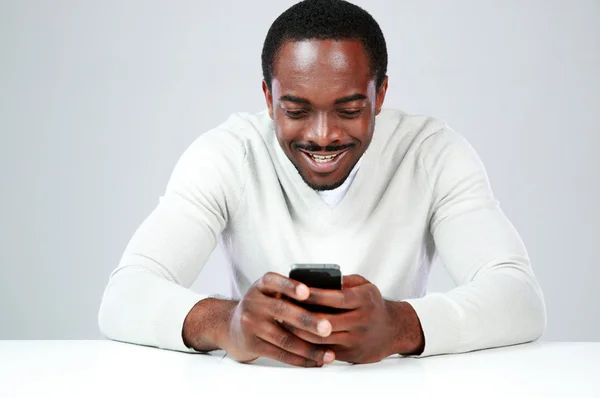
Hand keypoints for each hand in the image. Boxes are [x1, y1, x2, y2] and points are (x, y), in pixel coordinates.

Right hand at [220, 272, 335, 366]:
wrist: (229, 326)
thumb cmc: (260, 307)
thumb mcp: (269, 293)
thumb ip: (289, 294)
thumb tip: (327, 301)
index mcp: (261, 286)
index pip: (274, 281)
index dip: (290, 286)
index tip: (307, 292)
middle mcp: (254, 302)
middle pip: (282, 311)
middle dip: (308, 321)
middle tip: (328, 328)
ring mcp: (251, 324)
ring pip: (284, 338)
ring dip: (309, 348)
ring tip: (328, 354)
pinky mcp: (252, 344)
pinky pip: (280, 353)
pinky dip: (300, 359)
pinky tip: (315, 361)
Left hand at [285, 274, 424, 363]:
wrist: (393, 330)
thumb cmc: (373, 304)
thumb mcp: (364, 285)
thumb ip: (343, 281)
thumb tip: (315, 280)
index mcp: (365, 300)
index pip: (336, 298)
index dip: (314, 295)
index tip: (296, 290)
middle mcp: (362, 321)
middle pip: (325, 321)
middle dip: (302, 315)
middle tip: (283, 308)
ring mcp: (356, 340)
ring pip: (322, 338)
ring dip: (300, 331)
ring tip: (284, 322)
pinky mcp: (351, 355)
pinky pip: (324, 350)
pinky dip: (308, 343)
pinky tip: (295, 335)